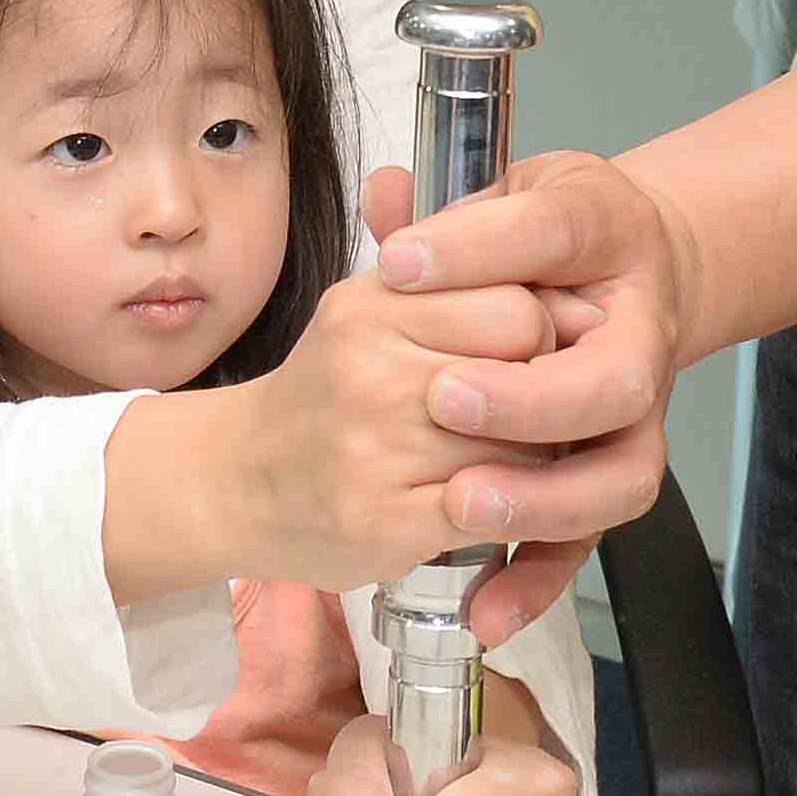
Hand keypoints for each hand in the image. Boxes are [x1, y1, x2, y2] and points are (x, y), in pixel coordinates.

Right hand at [214, 195, 567, 597]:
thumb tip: (559, 275)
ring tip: (490, 459)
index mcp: (374, 304)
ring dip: (526, 461)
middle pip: (529, 371)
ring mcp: (374, 448)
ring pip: (520, 447)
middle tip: (519, 415)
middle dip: (542, 397)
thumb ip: (450, 279)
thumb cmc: (326, 396)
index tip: (526, 357)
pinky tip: (473, 500)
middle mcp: (370, 368)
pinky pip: (490, 509)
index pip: (517, 304)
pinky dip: (499, 509)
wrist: (238, 479)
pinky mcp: (383, 521)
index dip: (541, 335)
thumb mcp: (370, 309)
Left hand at [368, 154, 685, 638]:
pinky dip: (537, 580)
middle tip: (444, 398)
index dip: (476, 251)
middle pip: (612, 380)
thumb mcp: (507, 196)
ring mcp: (636, 417)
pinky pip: (588, 541)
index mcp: (609, 236)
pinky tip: (485, 612)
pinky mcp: (612, 477)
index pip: (552, 235)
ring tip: (461, 504)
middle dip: (527, 398)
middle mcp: (638, 333)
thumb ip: (450, 207)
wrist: (625, 277)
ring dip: (541, 498)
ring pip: (618, 475)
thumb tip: (388, 193)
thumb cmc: (551, 237)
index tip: (397, 267)